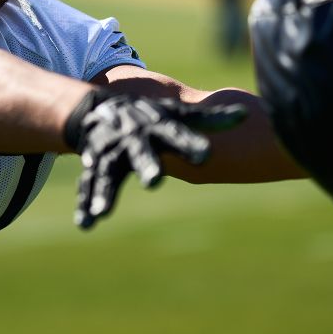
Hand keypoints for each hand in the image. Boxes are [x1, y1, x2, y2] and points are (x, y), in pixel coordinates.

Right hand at [65, 90, 247, 227]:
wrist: (102, 109)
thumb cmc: (150, 116)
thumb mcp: (177, 114)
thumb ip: (209, 118)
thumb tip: (247, 115)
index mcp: (155, 126)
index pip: (176, 134)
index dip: (190, 145)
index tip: (205, 156)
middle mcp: (131, 139)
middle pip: (140, 153)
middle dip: (146, 166)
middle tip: (155, 182)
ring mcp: (109, 153)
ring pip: (107, 173)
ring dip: (105, 193)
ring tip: (103, 212)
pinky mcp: (94, 167)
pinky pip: (89, 186)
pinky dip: (85, 205)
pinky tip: (86, 224)